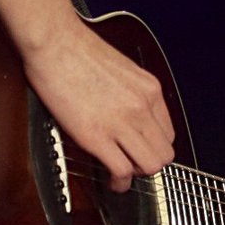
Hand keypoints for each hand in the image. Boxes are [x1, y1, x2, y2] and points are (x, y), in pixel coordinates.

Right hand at [23, 22, 174, 191]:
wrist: (55, 42)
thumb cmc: (78, 51)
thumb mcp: (122, 69)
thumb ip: (132, 94)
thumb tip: (128, 114)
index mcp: (150, 89)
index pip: (168, 133)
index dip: (154, 146)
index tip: (142, 150)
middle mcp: (142, 107)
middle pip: (164, 154)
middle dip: (148, 165)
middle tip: (132, 165)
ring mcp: (122, 122)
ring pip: (150, 166)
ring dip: (136, 176)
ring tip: (122, 176)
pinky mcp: (97, 136)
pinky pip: (122, 170)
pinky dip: (119, 182)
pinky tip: (111, 180)